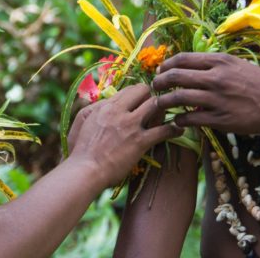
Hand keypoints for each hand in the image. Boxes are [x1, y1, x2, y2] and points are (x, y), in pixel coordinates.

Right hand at [66, 83, 181, 187]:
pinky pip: (163, 130)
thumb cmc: (80, 148)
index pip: (129, 89)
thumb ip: (95, 107)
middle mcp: (120, 111)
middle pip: (145, 92)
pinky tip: (179, 130)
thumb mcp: (83, 120)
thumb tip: (106, 100)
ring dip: (166, 108)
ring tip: (173, 112)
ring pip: (156, 105)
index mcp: (106, 106)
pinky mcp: (140, 142)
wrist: (85, 170)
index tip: (146, 99)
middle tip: (161, 103)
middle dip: (154, 95)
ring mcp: (131, 126)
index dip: (140, 93)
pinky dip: (174, 129)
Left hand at [152, 52, 259, 134]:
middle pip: (175, 77)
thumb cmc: (259, 82)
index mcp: (219, 61)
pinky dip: (179, 120)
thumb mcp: (237, 65)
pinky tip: (177, 121)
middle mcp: (216, 78)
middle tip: (154, 87)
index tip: (160, 71)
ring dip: (163, 102)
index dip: (166, 65)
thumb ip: (214, 66)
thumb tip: (190, 69)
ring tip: (158, 105)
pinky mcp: (220, 119)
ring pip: (178, 98)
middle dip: (159, 82)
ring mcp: (217, 99)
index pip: (182, 59)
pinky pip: (191, 119)